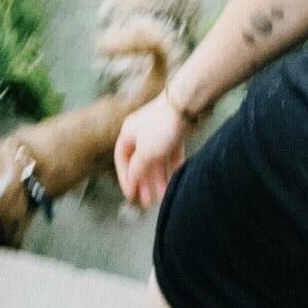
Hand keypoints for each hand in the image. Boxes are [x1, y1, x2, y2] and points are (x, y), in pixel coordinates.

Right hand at [114, 93, 189, 209]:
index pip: (122, 160)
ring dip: (159, 178)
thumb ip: (137, 169)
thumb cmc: (160, 127)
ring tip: (164, 195)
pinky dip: (172, 167)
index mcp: (127, 133)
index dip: (126, 179)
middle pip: (140, 162)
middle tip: (148, 201)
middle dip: (144, 182)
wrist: (185, 105)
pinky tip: (175, 180)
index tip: (132, 195)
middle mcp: (140, 132)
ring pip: (156, 159)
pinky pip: (171, 154)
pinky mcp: (174, 132)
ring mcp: (158, 132)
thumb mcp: (145, 153)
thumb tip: (131, 181)